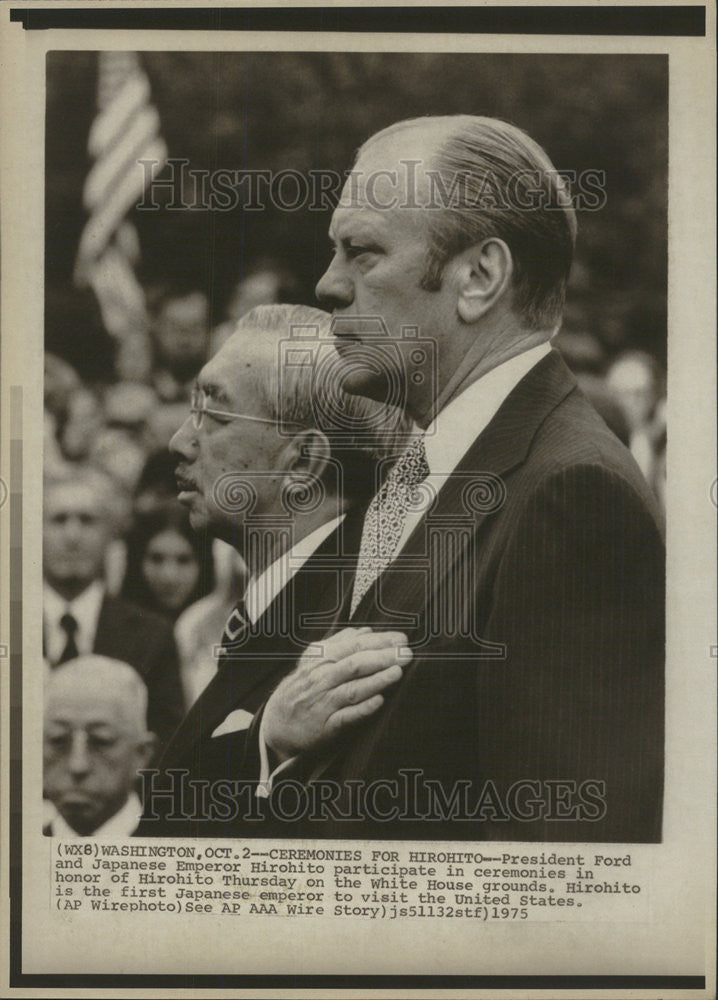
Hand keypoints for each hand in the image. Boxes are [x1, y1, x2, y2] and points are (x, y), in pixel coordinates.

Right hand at [263, 627, 411, 763]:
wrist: (277, 724)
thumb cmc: (301, 690)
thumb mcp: (312, 661)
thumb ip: (338, 644)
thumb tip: (365, 630)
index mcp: (320, 660)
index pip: (353, 646)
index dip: (379, 641)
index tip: (402, 638)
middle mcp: (321, 679)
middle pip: (354, 664)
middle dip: (382, 657)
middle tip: (406, 653)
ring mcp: (323, 703)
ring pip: (351, 689)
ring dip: (376, 680)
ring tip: (397, 672)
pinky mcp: (326, 727)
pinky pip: (345, 718)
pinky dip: (362, 709)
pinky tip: (379, 702)